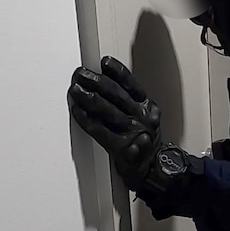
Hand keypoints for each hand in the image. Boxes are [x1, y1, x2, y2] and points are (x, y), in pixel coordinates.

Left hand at [68, 56, 161, 188]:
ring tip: (75, 90)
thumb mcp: (146, 116)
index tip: (104, 62)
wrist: (154, 168)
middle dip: (96, 82)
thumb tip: (107, 80)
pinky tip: (77, 111)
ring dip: (88, 98)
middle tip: (81, 74)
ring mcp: (132, 132)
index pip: (131, 85)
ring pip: (107, 111)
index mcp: (147, 106)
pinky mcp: (121, 148)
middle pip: (117, 95)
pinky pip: (99, 131)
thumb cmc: (145, 139)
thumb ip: (130, 100)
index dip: (117, 72)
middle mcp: (141, 117)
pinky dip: (86, 120)